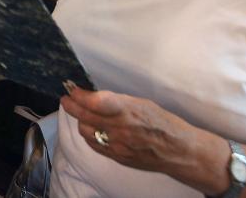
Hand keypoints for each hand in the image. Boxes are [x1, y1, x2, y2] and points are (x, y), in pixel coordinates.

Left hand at [60, 87, 217, 183]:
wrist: (178, 151)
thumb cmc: (164, 123)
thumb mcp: (142, 104)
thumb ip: (118, 102)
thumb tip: (96, 97)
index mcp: (128, 111)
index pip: (96, 102)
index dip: (80, 95)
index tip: (72, 89)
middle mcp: (120, 129)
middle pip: (86, 116)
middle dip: (72, 105)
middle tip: (66, 99)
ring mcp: (117, 145)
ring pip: (86, 131)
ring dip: (80, 120)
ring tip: (80, 112)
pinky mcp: (117, 157)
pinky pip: (94, 145)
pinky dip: (89, 134)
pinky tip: (90, 128)